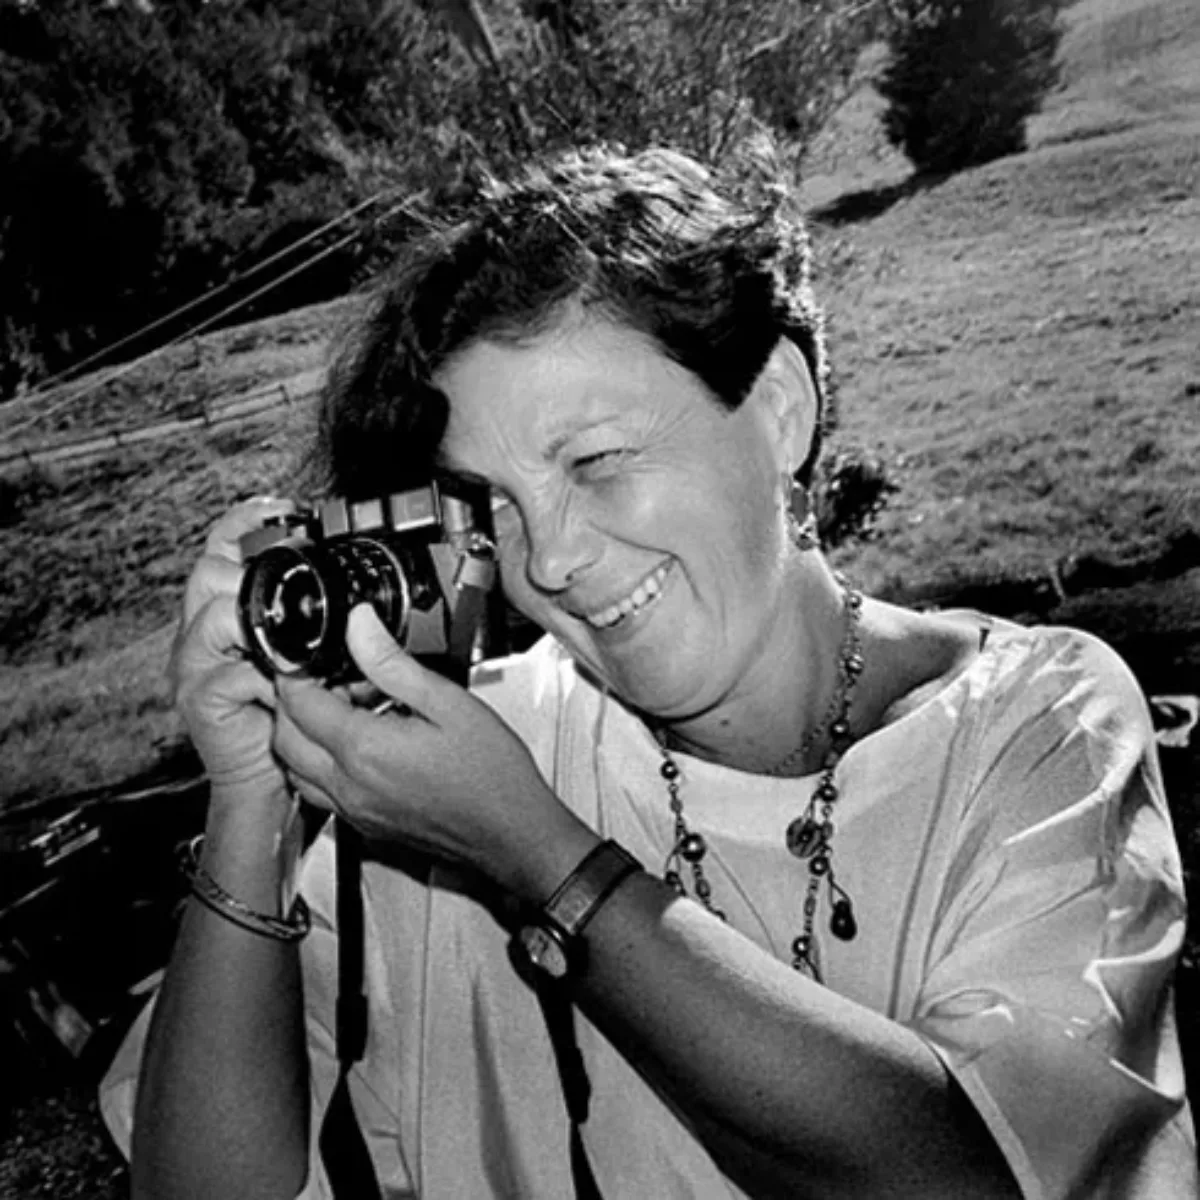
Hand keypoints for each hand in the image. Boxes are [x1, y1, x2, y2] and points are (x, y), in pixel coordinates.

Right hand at [170, 497, 293, 803]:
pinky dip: (269, 679)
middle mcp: (200, 630)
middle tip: (294, 588)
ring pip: (216, 616)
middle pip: (209, 572)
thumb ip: (310, 622)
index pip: (221, 547)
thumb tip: (353, 596)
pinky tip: (288, 688)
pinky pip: (234, 673)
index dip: (248, 522)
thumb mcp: (302, 655)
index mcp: (223, 609)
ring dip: (264, 628)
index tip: (288, 509)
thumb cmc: (286, 711)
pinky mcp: (199, 697)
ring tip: (294, 649)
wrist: (264, 773)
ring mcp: (194, 663)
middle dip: (252, 574)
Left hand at [272, 605, 572, 891]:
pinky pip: (319, 792)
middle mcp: (349, 785)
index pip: (299, 703)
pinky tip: (358, 746)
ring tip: (343, 709)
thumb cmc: (492, 775)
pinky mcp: (364, 826)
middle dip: (292, 701)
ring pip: (294, 769)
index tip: (306, 654)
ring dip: (302, 735)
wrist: (512, 833)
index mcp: (365, 749)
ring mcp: (354, 810)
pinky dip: (320, 764)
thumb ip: (392, 663)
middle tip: (325, 676)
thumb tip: (359, 626)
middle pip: (284, 738)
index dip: (294, 671)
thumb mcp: (447, 702)